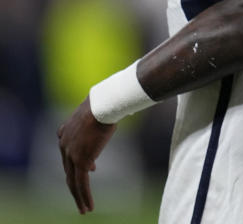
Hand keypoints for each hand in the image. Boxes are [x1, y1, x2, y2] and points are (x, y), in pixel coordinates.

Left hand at [57, 96, 116, 213]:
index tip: (92, 168)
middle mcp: (64, 144)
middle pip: (68, 170)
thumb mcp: (98, 112)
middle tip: (81, 196)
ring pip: (73, 182)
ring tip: (84, 209)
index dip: (78, 163)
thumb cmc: (106, 102)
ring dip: (78, 197)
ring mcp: (71, 154)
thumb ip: (98, 120)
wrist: (103, 104)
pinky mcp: (81, 161)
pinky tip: (89, 207)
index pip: (69, 153)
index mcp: (66, 132)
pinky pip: (81, 184)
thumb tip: (110, 115)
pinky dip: (84, 197)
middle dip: (75, 184)